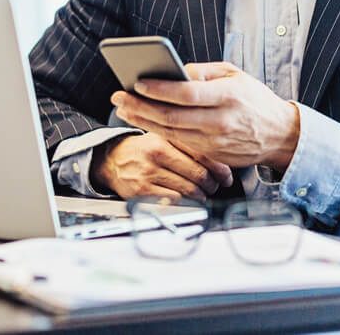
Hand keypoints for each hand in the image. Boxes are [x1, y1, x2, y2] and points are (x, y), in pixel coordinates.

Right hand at [90, 132, 232, 201]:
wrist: (112, 160)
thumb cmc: (144, 149)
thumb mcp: (164, 137)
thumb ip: (187, 144)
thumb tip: (220, 159)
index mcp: (166, 137)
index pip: (201, 152)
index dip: (219, 167)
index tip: (227, 175)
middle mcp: (157, 153)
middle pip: (198, 173)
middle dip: (212, 184)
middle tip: (217, 186)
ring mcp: (149, 173)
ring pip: (189, 189)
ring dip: (202, 195)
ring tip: (204, 193)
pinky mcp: (142, 192)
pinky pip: (175, 201)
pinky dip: (187, 203)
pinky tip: (190, 200)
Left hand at [111, 62, 299, 169]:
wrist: (280, 135)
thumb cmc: (256, 101)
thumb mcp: (236, 75)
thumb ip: (205, 72)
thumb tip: (175, 70)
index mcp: (229, 96)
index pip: (187, 93)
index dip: (160, 89)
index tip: (139, 82)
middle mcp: (222, 121)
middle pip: (172, 116)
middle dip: (141, 106)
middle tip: (120, 96)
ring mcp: (216, 142)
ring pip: (171, 133)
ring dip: (143, 121)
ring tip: (125, 109)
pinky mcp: (212, 155)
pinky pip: (180, 142)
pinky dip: (160, 132)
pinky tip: (145, 121)